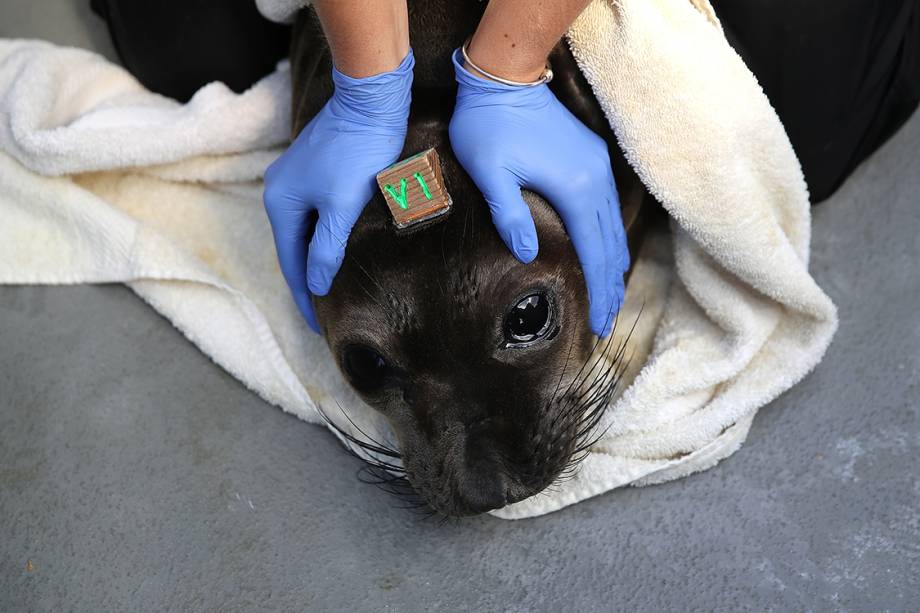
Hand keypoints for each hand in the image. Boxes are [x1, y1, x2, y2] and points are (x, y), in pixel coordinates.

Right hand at [263, 49, 413, 332]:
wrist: (371, 100)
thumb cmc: (359, 152)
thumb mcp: (342, 207)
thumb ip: (326, 249)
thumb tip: (314, 286)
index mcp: (281, 203)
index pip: (290, 262)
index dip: (304, 296)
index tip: (319, 327)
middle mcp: (280, 190)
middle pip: (294, 247)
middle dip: (307, 280)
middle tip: (324, 315)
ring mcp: (297, 177)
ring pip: (306, 230)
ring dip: (316, 258)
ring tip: (331, 289)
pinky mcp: (317, 168)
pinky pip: (316, 214)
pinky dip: (324, 236)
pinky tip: (337, 250)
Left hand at [448, 48, 628, 336]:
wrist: (505, 79)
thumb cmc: (488, 128)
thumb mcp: (490, 175)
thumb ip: (509, 215)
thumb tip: (526, 255)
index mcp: (575, 189)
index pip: (592, 253)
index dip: (597, 293)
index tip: (599, 325)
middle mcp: (596, 181)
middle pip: (610, 246)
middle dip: (610, 288)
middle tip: (607, 324)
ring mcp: (598, 167)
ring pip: (614, 227)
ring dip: (613, 264)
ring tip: (611, 297)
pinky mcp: (592, 158)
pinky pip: (610, 208)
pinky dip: (610, 237)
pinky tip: (608, 252)